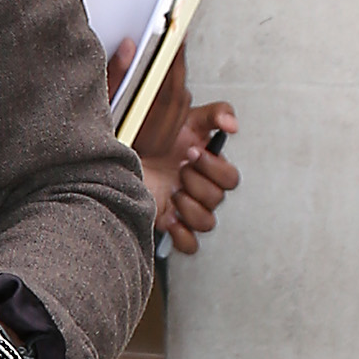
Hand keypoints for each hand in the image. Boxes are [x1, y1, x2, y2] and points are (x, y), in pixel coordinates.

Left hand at [102, 39, 239, 251]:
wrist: (90, 191)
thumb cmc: (110, 149)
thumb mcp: (109, 117)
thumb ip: (119, 78)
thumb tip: (129, 44)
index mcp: (185, 136)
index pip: (219, 119)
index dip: (222, 122)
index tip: (215, 130)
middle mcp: (192, 169)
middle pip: (230, 178)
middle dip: (210, 172)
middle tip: (184, 164)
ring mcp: (186, 200)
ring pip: (215, 207)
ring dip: (192, 201)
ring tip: (169, 192)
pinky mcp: (175, 227)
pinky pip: (196, 238)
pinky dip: (183, 232)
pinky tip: (167, 218)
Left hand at [160, 103, 238, 254]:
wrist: (126, 153)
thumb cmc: (155, 137)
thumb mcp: (186, 117)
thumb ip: (216, 113)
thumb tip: (233, 125)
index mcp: (209, 168)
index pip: (230, 178)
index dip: (213, 167)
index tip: (190, 152)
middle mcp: (201, 190)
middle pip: (218, 199)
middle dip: (197, 183)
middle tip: (178, 170)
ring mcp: (186, 210)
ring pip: (207, 223)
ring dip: (189, 207)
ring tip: (172, 192)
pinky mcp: (171, 225)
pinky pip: (189, 245)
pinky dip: (181, 235)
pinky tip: (169, 217)